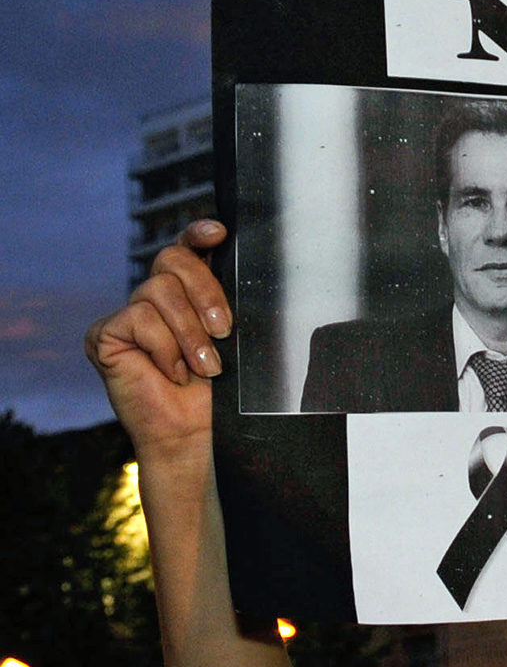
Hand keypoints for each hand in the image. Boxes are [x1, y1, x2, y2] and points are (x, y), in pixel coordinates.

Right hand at [83, 220, 230, 460]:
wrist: (194, 433)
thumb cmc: (219, 393)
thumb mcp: (232, 341)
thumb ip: (227, 305)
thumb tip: (242, 272)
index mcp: (187, 295)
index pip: (186, 250)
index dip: (197, 233)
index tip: (219, 233)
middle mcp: (154, 299)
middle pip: (173, 261)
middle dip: (205, 293)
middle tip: (224, 331)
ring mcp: (127, 315)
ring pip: (159, 291)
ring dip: (189, 333)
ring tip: (205, 367)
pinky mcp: (104, 334)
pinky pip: (139, 319)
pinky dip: (164, 348)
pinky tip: (172, 373)